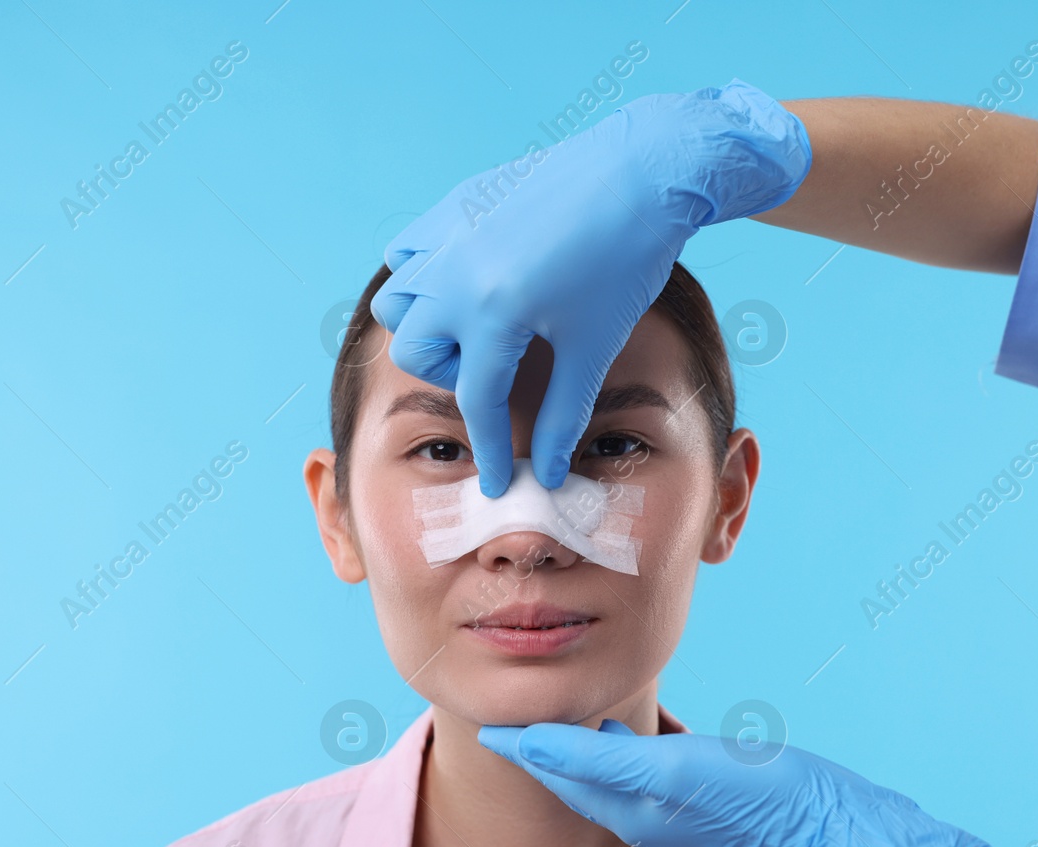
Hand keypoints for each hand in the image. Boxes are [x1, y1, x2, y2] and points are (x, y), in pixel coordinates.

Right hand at [370, 78, 810, 496]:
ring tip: (475, 329)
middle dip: (452, 376)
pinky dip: (421, 276)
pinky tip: (463, 284)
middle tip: (497, 374)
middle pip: (417, 351)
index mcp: (494, 312)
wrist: (640, 173)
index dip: (488, 449)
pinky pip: (408, 250)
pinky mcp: (455, 204)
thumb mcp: (594, 346)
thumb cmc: (625, 261)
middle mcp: (456, 272)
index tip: (497, 482)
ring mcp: (449, 233)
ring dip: (425, 326)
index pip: (475, 400)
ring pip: (398, 300)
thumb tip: (549, 472)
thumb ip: (563, 414)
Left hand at [477, 718, 1007, 846]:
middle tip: (514, 712)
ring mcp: (679, 817)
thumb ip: (597, 756)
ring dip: (582, 750)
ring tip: (562, 717)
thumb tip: (530, 744)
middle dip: (544, 750)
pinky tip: (630, 733)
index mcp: (630, 812)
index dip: (522, 746)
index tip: (486, 719)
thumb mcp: (670, 769)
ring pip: (611, 779)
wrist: (833, 826)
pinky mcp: (708, 808)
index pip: (559, 775)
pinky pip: (645, 778)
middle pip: (579, 780)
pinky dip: (623, 754)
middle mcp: (647, 821)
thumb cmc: (755, 795)